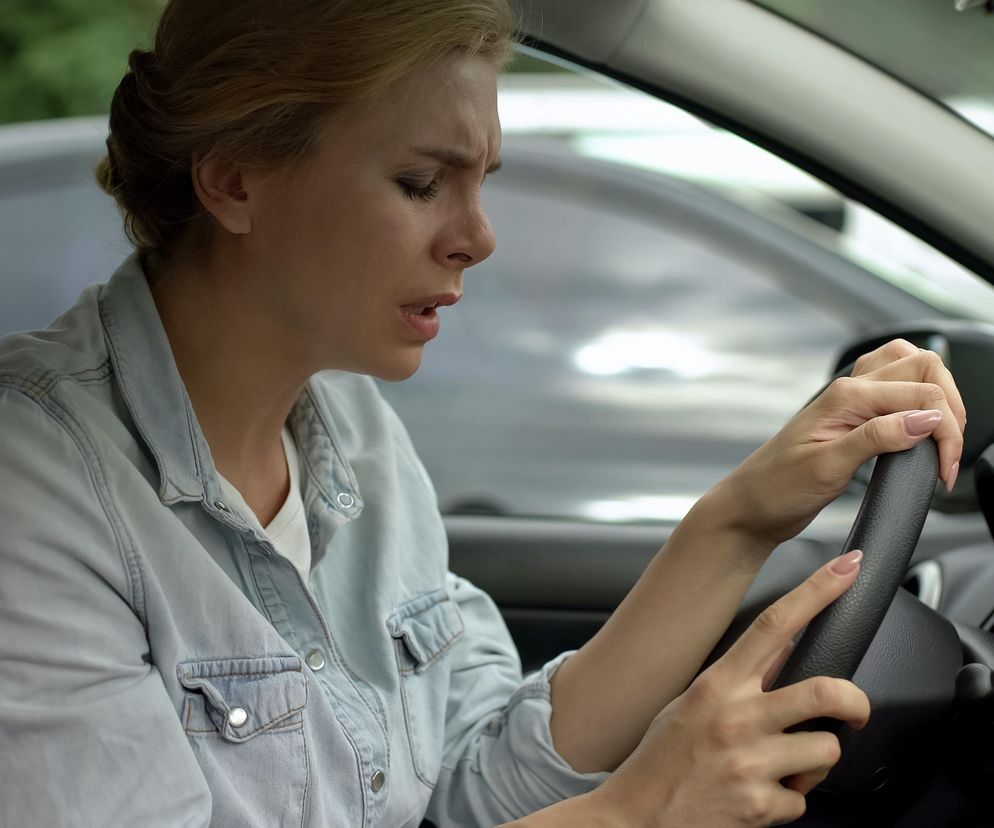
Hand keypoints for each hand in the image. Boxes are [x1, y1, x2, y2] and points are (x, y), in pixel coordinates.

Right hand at [588, 551, 869, 827]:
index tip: (847, 569)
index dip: (816, 592)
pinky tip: (760, 797)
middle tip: (854, 710)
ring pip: (826, 750)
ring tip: (783, 768)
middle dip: (854, 701)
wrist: (637, 819)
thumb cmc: (660, 759)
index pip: (774, 625)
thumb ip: (737, 678)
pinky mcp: (760, 806)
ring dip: (813, 763)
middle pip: (825, 691)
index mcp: (717, 686)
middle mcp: (737, 719)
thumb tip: (781, 648)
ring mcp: (750, 763)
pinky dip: (789, 801)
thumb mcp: (691, 704)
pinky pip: (804, 800)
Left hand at [711, 338, 965, 547]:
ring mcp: (852, 401)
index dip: (947, 431)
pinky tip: (923, 430)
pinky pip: (896, 390)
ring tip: (944, 439)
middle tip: (950, 454)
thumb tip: (927, 419)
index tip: (946, 469)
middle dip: (952, 407)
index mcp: (845, 396)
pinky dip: (920, 401)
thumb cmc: (777, 488)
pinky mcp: (855, 417)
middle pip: (925, 367)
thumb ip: (876, 438)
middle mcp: (850, 390)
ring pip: (912, 369)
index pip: (921, 393)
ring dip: (939, 396)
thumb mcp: (827, 467)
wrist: (751, 506)